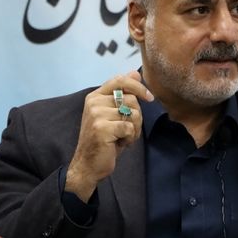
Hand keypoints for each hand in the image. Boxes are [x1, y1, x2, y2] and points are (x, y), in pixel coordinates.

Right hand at [65, 71, 153, 201]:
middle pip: (131, 99)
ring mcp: (96, 114)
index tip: (149, 98)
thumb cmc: (104, 140)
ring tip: (123, 138)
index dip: (138, 86)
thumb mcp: (114, 115)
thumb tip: (136, 72)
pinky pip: (129, 127)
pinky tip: (119, 144)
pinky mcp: (101, 128)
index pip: (120, 80)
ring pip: (133, 114)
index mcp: (95, 96)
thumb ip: (123, 94)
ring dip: (134, 129)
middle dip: (137, 117)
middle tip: (128, 130)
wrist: (88, 165)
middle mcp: (94, 102)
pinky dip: (130, 138)